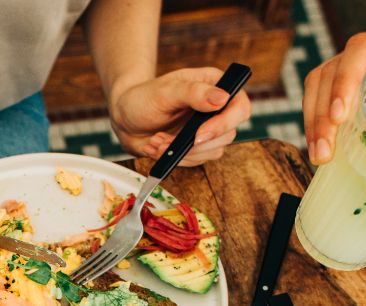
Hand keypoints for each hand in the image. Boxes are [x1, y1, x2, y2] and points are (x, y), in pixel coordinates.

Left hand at [109, 67, 251, 165]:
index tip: (198, 134)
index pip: (239, 106)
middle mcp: (216, 108)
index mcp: (215, 86)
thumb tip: (222, 98)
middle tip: (166, 141)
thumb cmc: (143, 98)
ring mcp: (207, 128)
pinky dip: (175, 158)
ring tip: (157, 141)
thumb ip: (193, 93)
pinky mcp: (195, 146)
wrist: (125, 117)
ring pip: (213, 151)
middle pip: (228, 134)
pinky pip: (196, 160)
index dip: (225, 123)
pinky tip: (157, 147)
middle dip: (195, 144)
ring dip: (183, 153)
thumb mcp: (165, 91)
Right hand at [303, 23, 365, 164]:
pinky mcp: (350, 79)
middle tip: (324, 151)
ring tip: (318, 154)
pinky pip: (322, 95)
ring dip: (313, 123)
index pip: (361, 51)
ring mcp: (356, 62)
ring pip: (318, 86)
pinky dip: (317, 121)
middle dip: (322, 116)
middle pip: (330, 73)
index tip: (338, 117)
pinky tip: (320, 144)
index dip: (345, 81)